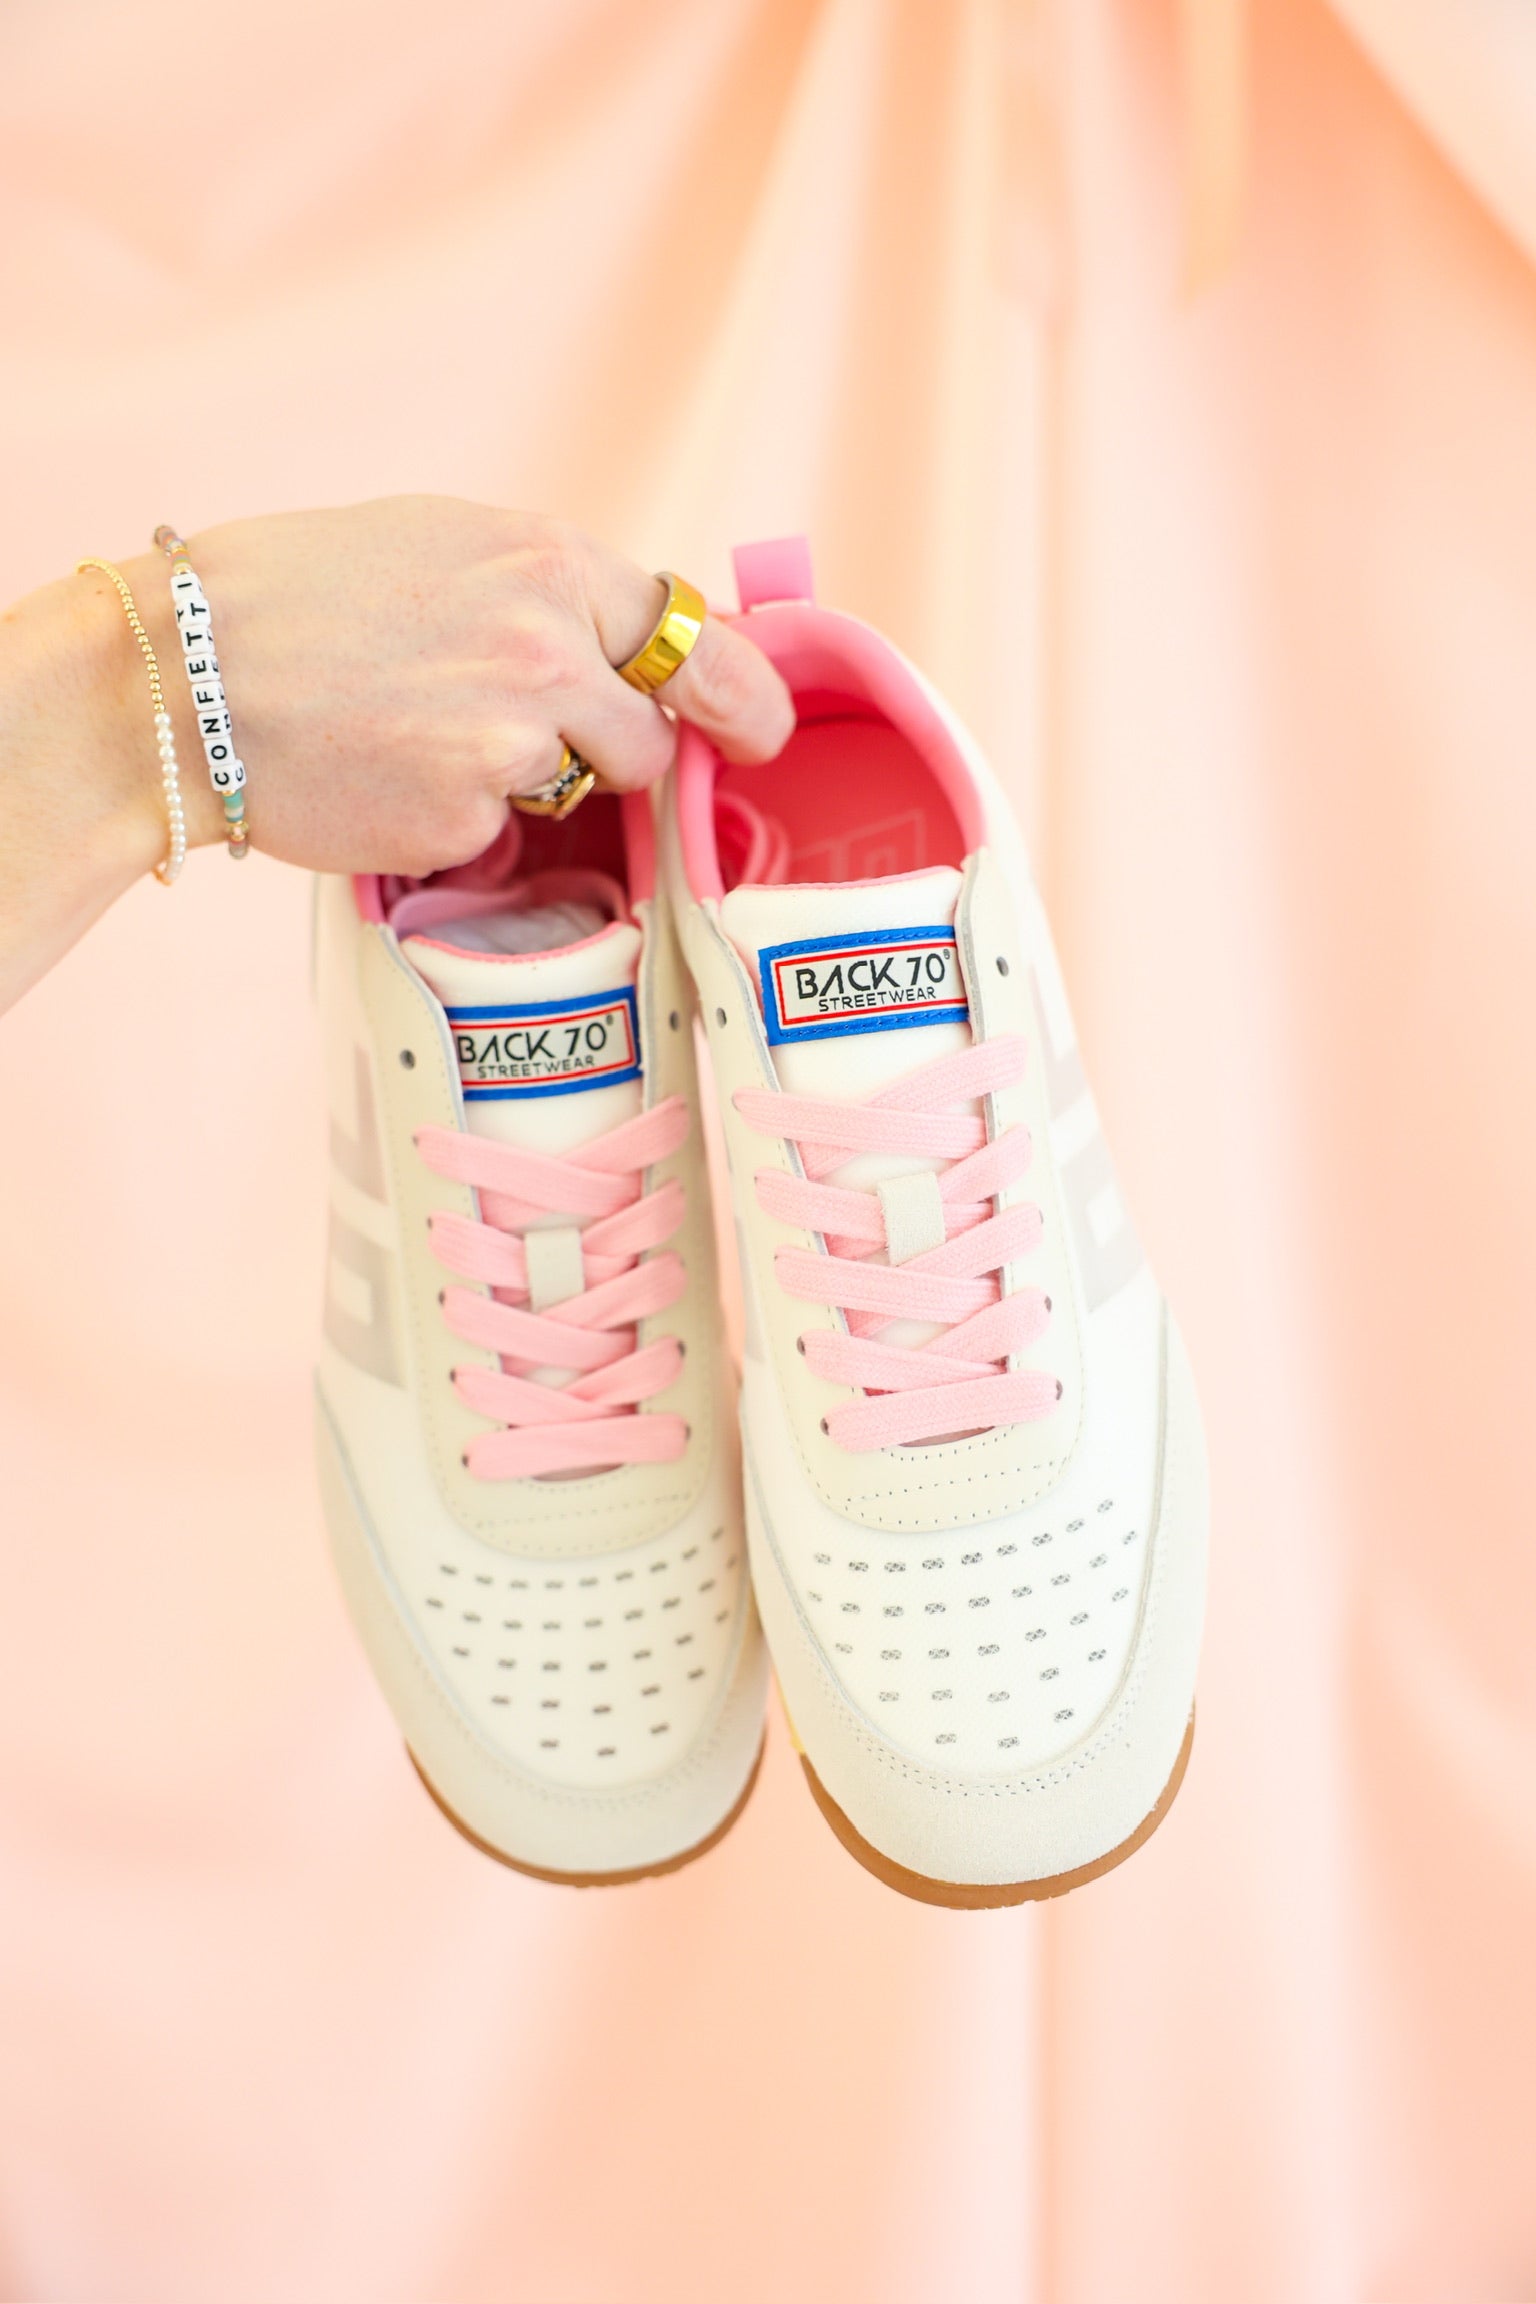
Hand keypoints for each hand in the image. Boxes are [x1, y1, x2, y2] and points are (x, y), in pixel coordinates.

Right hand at [116, 497, 794, 874]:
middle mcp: (547, 652)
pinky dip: (454, 818)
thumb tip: (632, 639)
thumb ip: (546, 591)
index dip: (741, 696)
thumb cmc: (296, 596)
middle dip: (606, 750)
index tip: (760, 731)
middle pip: (646, 739)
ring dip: (525, 782)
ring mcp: (510, 744)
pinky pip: (497, 835)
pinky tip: (383, 773)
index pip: (695, 640)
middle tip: (515, 729)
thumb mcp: (441, 544)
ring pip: (574, 791)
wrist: (182, 674)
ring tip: (419, 733)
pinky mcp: (465, 821)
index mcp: (549, 565)